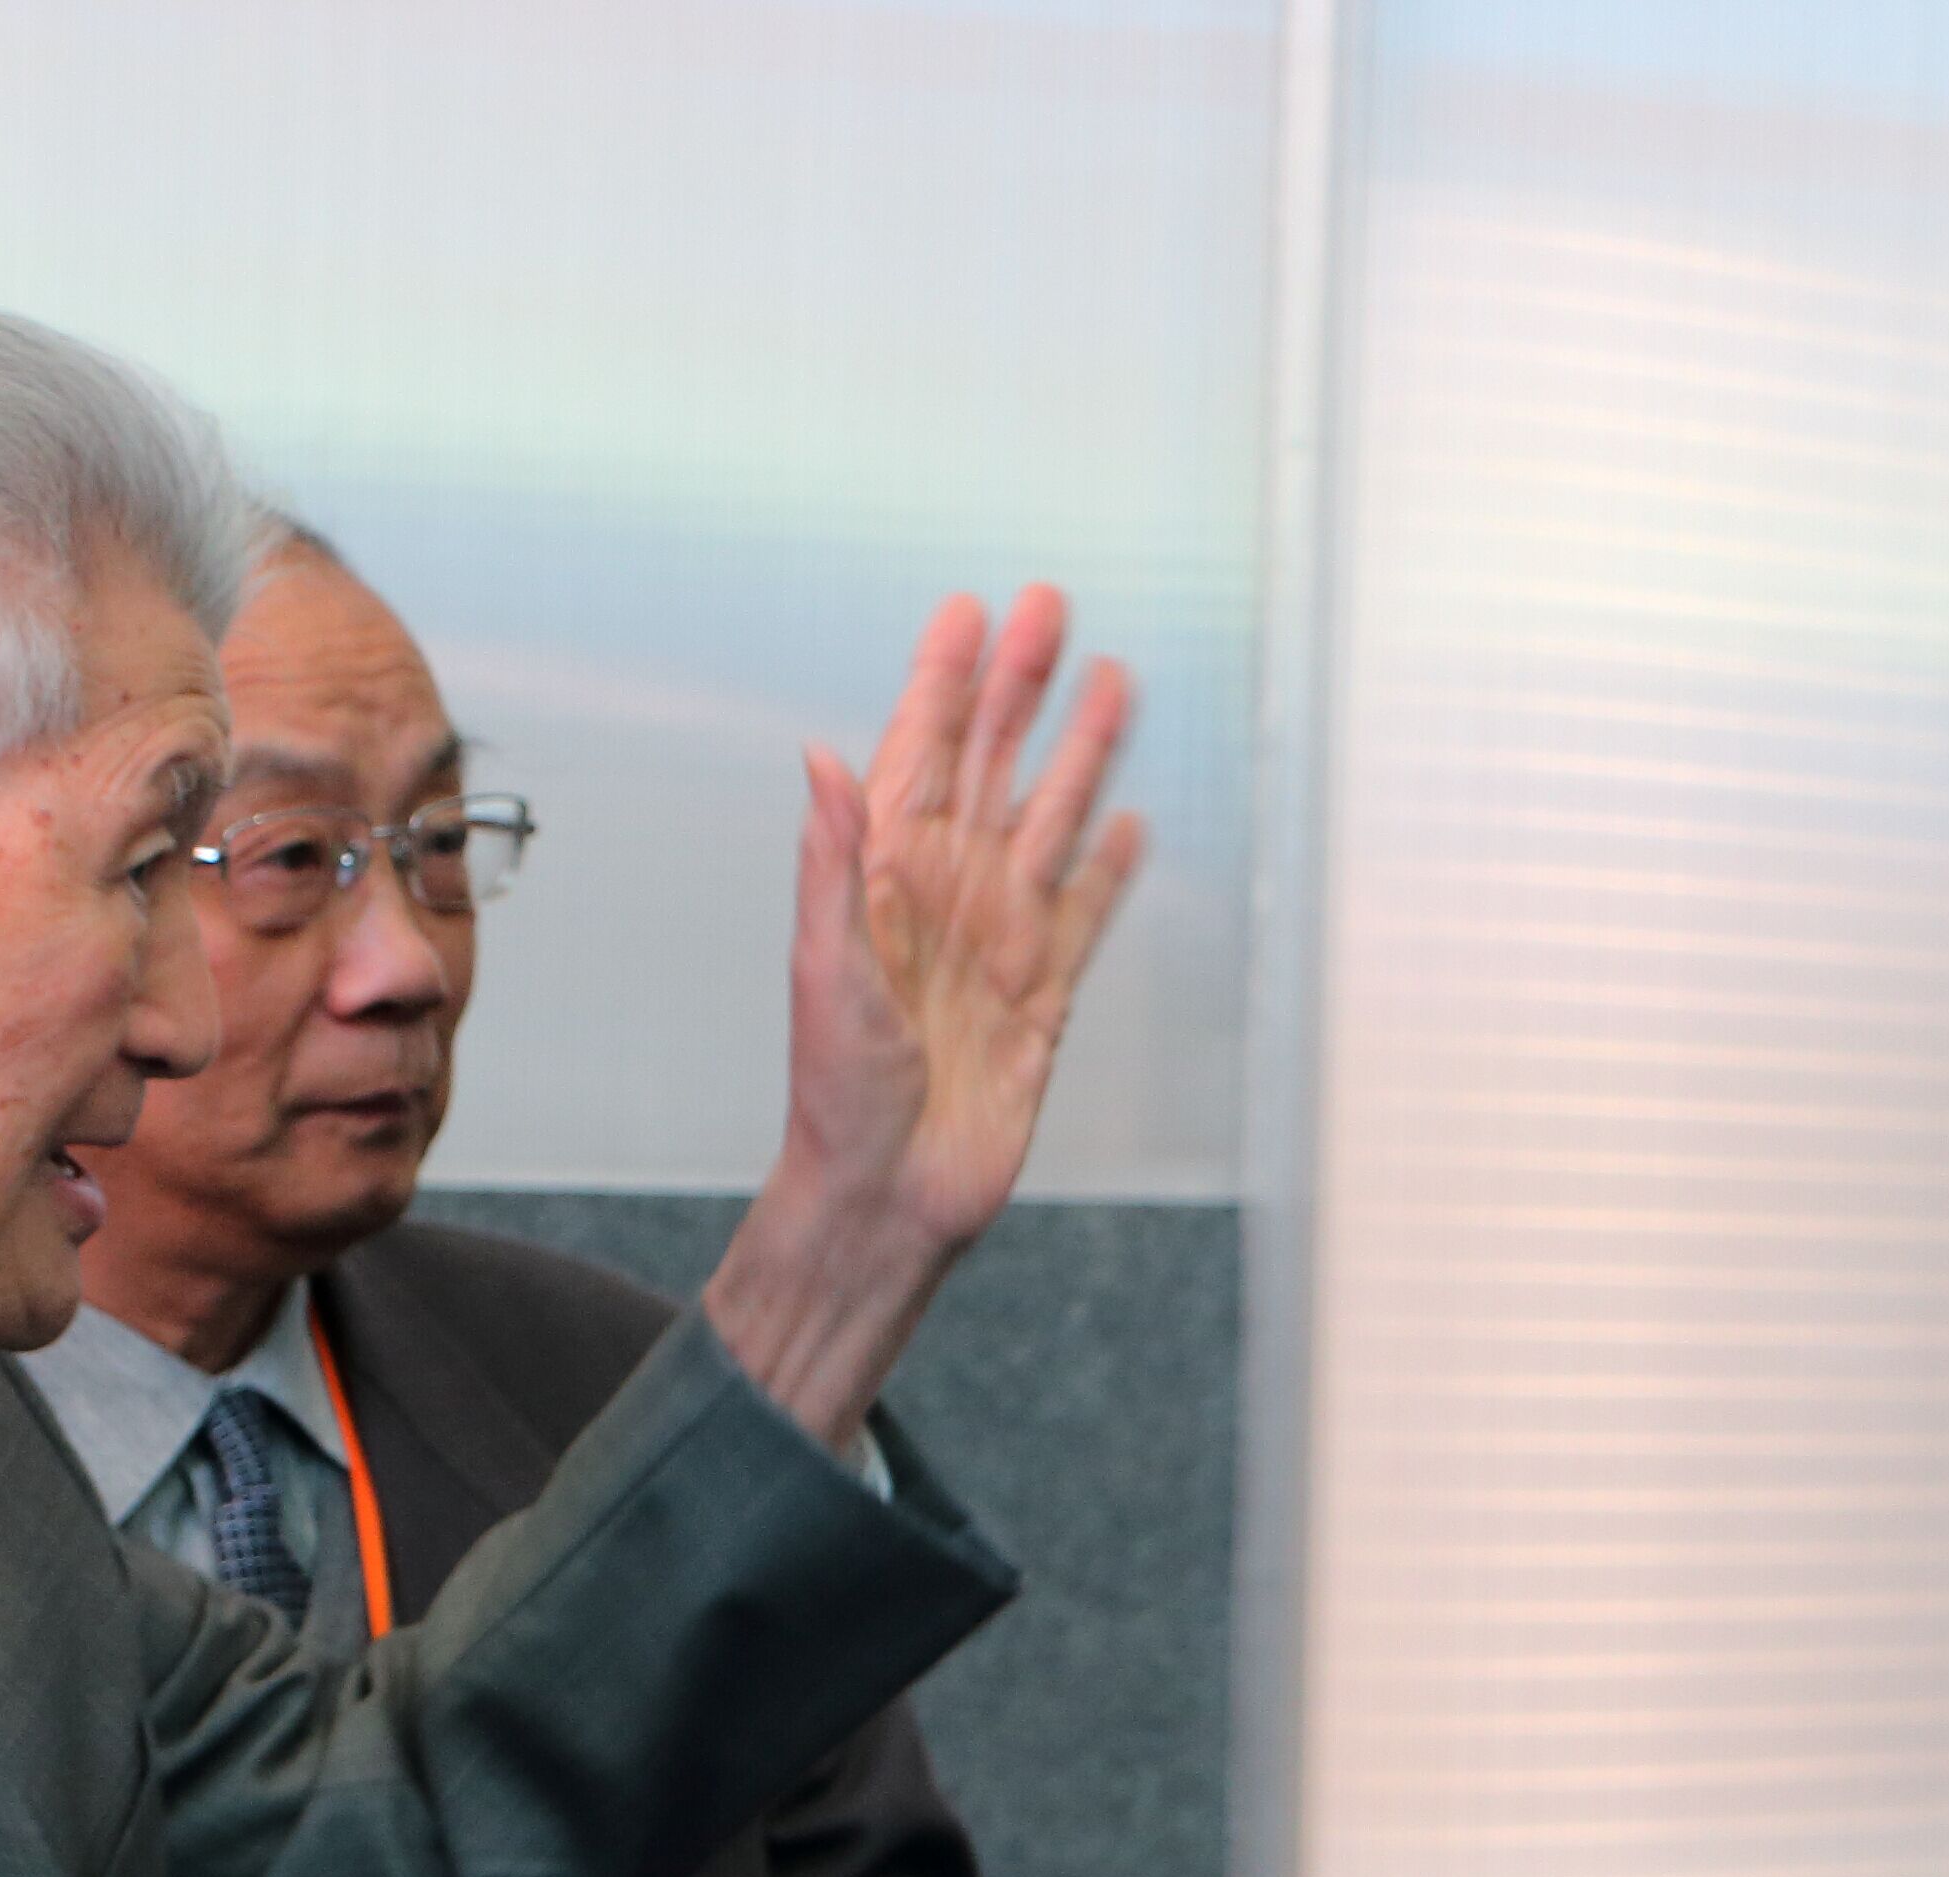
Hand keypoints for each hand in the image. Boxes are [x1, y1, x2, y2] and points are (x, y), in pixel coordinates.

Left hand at [703, 587, 1146, 1453]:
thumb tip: (821, 758)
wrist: (887, 1198)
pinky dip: (1109, 869)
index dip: (942, 683)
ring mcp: (998, 942)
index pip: (918, 755)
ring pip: (1049, 821)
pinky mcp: (1043, 997)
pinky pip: (1086, 914)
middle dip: (1019, 686)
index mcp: (884, 879)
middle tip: (1051, 606)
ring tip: (1112, 677)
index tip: (969, 611)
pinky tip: (1127, 819)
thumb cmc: (839, 1096)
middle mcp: (945, 898)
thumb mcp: (826, 969)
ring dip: (1078, 751)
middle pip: (993, 766)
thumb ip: (831, 861)